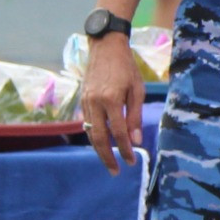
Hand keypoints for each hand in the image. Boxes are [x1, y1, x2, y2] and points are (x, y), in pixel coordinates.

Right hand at [78, 30, 142, 173]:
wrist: (105, 47)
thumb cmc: (126, 67)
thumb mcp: (137, 90)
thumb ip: (136, 116)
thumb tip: (136, 141)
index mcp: (111, 100)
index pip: (118, 133)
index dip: (126, 150)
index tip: (132, 161)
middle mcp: (95, 103)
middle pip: (99, 139)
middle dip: (107, 158)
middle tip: (115, 172)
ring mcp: (86, 102)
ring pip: (90, 133)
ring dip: (99, 150)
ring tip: (109, 161)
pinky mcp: (82, 100)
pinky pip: (87, 123)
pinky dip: (94, 136)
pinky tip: (102, 143)